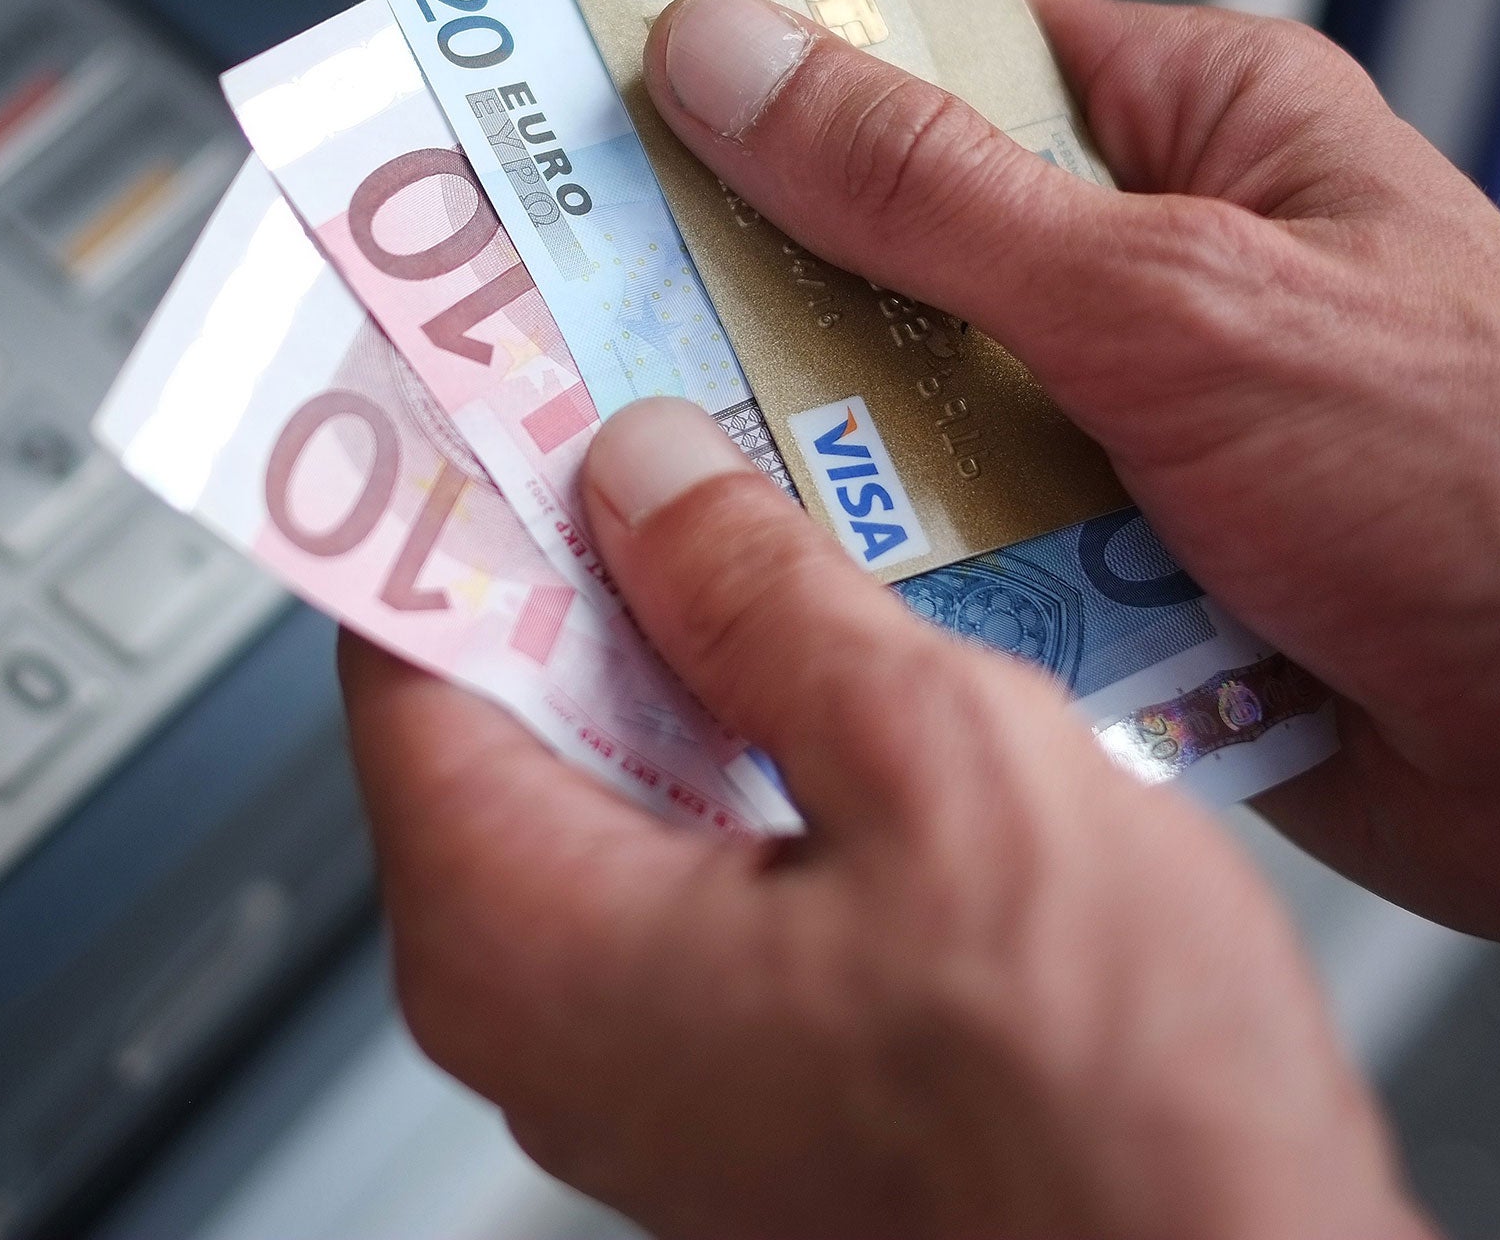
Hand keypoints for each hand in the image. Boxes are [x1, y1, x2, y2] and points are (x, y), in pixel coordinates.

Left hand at [344, 398, 1422, 1238]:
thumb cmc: (1096, 1118)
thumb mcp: (937, 770)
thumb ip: (765, 598)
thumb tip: (650, 476)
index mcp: (519, 929)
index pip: (403, 646)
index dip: (452, 493)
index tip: (495, 381)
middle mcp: (532, 1003)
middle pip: (495, 702)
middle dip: (583, 553)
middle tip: (658, 412)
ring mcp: (623, 1040)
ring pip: (597, 770)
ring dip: (675, 642)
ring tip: (760, 512)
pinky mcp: (717, 1052)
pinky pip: (674, 848)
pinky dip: (729, 741)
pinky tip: (820, 661)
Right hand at [647, 0, 1499, 937]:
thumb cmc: (1482, 473)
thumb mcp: (1169, 292)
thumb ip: (931, 192)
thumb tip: (733, 67)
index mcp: (1191, 136)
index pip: (944, 59)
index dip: (786, 79)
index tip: (627, 113)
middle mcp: (1144, 275)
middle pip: (893, 258)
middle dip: (770, 305)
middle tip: (614, 324)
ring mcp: (1118, 430)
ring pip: (902, 423)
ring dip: (823, 460)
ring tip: (687, 470)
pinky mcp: (1103, 577)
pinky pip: (945, 558)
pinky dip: (885, 581)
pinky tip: (800, 593)